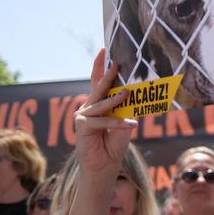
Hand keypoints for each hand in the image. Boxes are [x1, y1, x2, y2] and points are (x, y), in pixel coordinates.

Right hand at [74, 49, 135, 174]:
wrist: (105, 165)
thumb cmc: (115, 143)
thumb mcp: (124, 122)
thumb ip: (124, 109)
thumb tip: (131, 95)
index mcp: (99, 104)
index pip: (99, 82)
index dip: (100, 66)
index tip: (104, 49)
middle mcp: (89, 106)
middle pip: (99, 87)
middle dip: (107, 74)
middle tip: (116, 62)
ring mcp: (83, 115)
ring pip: (102, 103)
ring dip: (115, 100)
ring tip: (127, 93)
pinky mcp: (82, 125)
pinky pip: (102, 120)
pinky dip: (116, 123)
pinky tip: (130, 125)